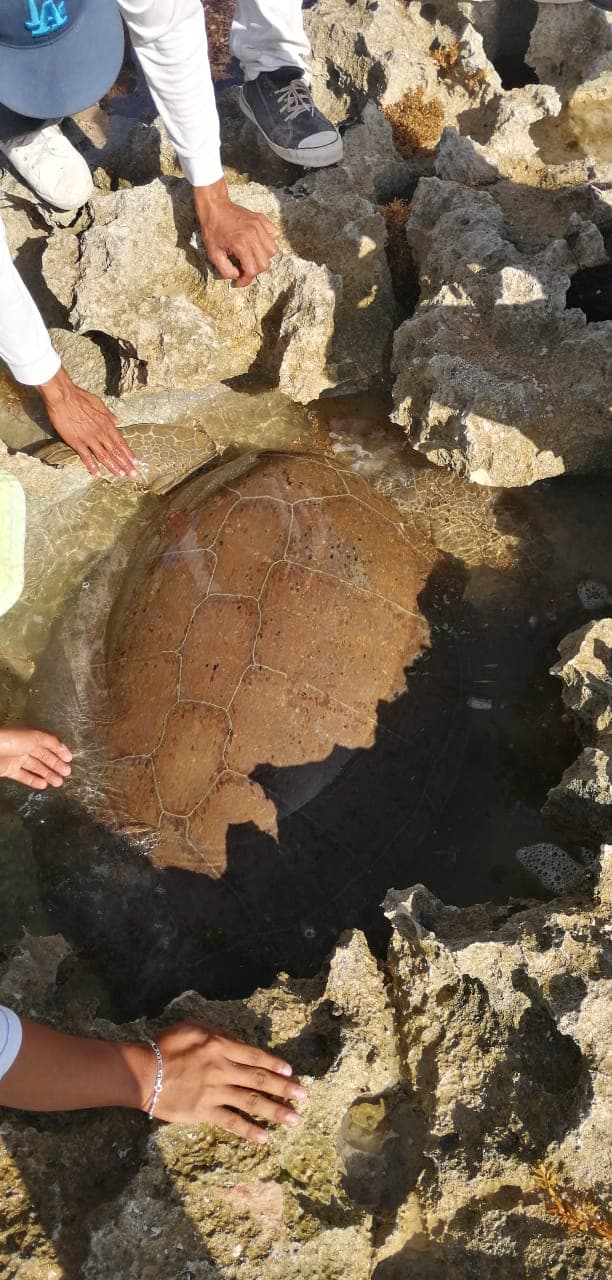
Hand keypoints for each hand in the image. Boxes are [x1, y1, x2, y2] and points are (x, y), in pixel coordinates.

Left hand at [0, 726, 71, 788]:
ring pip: (35, 767)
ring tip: (58, 782)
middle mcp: (25, 745)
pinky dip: (34, 780)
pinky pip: (24, 776)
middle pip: (43, 755)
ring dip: (48, 774)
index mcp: (31, 735)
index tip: (70, 759)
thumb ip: (51, 741)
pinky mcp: (9, 770)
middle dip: (56, 764)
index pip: (49, 742)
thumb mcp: (35, 736)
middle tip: (67, 773)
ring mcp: (16, 758)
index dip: (60, 750)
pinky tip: (43, 785)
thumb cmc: (11, 740)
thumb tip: (63, 747)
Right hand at [37, 366, 137, 479]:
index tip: (135, 463)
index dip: (128, 453)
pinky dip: (92, 465)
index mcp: (106, 423)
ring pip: (104, 455)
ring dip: (113, 467)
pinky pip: (86, 456)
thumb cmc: (80, 397)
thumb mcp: (98, 403)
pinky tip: (97, 474)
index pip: (121, 442)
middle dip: (125, 464)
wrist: (63, 396)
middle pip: (115, 451)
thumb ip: (108, 414)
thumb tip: (117, 421)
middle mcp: (100, 433)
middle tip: (132, 474)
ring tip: (120, 476)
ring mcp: (89, 438)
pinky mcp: (76, 441)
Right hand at [145, 1021, 306, 1140]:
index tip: (291, 1072)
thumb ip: (219, 1035)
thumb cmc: (165, 1045)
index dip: (274, 1064)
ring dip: (275, 1111)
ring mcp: (215, 1092)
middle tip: (304, 1096)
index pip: (255, 1056)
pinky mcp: (204, 1112)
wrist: (142, 1072)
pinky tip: (264, 1138)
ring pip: (251, 1101)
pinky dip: (249, 1131)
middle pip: (260, 1079)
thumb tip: (239, 1044)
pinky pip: (231, 1122)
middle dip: (284, 1088)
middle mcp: (222, 1068)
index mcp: (220, 1045)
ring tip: (294, 1119)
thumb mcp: (193, 1027)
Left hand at [195, 178, 280, 287]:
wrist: (214, 206)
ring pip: (272, 251)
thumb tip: (237, 276)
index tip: (239, 281)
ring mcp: (259, 226)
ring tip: (251, 256)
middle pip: (265, 263)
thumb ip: (225, 270)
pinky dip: (268, 242)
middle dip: (255, 271)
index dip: (246, 280)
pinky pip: (274, 235)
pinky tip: (257, 244)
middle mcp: (253, 235)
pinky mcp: (261, 219)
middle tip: (244, 269)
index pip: (252, 270)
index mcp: (240, 244)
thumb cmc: (212, 229)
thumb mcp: (213, 254)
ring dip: (263, 257)